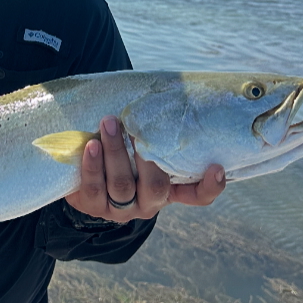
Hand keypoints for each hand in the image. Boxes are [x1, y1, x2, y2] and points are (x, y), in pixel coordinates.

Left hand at [64, 116, 225, 223]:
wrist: (86, 174)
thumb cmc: (123, 152)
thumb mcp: (144, 147)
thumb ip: (157, 134)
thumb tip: (167, 93)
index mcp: (168, 189)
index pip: (197, 196)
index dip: (210, 186)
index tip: (217, 167)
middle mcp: (149, 203)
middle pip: (155, 187)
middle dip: (145, 157)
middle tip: (135, 127)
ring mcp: (121, 209)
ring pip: (122, 185)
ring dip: (115, 152)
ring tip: (108, 123)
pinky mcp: (94, 206)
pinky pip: (94, 189)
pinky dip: (93, 165)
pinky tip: (91, 145)